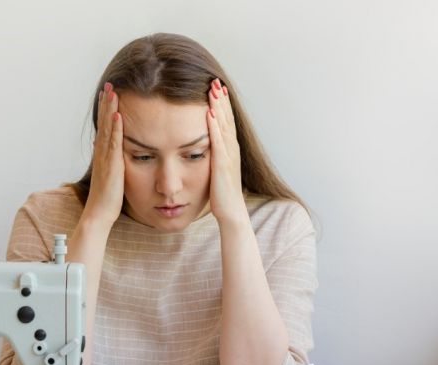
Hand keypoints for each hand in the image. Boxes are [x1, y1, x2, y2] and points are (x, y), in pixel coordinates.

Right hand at [84, 82, 124, 226]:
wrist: (99, 214)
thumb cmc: (107, 198)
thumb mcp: (112, 176)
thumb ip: (112, 162)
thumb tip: (112, 152)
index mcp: (102, 154)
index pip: (104, 127)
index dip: (106, 110)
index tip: (108, 94)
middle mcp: (101, 153)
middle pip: (104, 122)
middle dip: (106, 103)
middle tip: (109, 84)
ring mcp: (105, 158)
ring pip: (107, 129)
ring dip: (109, 109)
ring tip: (112, 91)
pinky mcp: (111, 165)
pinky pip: (113, 143)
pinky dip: (115, 128)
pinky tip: (117, 115)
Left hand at [206, 78, 247, 225]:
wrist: (231, 211)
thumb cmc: (222, 192)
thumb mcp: (217, 168)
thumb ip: (214, 154)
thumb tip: (206, 144)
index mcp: (230, 148)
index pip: (226, 120)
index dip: (222, 103)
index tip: (216, 87)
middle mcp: (232, 148)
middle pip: (227, 118)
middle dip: (221, 99)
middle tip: (215, 80)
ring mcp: (228, 156)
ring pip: (224, 125)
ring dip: (219, 107)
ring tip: (213, 90)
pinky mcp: (222, 164)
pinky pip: (218, 142)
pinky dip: (215, 127)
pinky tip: (210, 115)